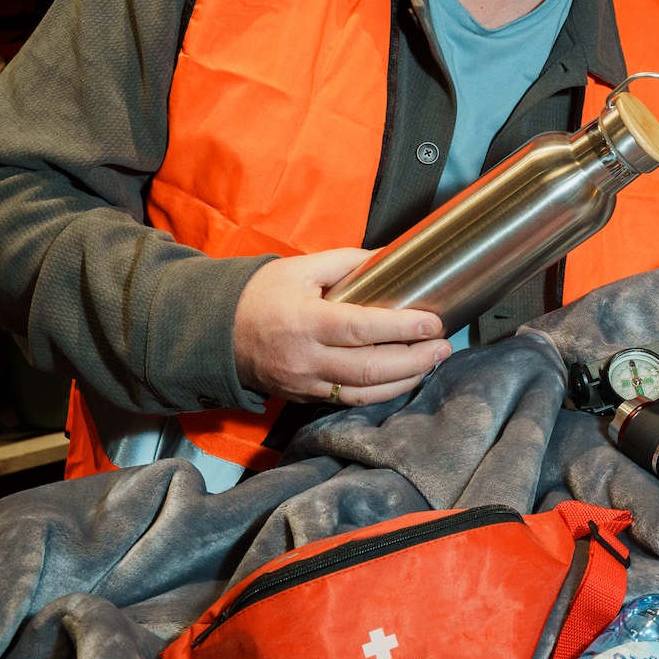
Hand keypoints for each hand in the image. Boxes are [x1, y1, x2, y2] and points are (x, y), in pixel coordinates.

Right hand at [233, 249, 450, 404]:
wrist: (214, 333)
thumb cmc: (259, 294)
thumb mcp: (300, 267)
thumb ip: (348, 262)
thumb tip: (391, 256)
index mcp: (306, 322)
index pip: (362, 329)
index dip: (402, 327)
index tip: (434, 322)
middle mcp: (306, 358)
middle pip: (370, 368)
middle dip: (415, 359)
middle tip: (444, 346)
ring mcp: (304, 383)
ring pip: (364, 393)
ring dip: (405, 380)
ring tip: (432, 362)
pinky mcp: (304, 397)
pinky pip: (349, 402)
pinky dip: (382, 393)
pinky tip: (404, 378)